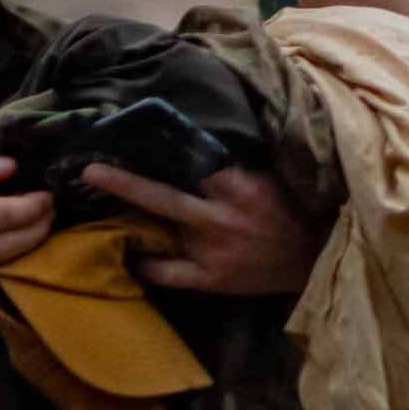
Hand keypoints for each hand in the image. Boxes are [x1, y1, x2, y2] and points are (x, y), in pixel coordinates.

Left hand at [79, 157, 316, 297]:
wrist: (319, 260)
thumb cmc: (297, 212)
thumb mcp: (271, 179)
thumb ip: (234, 166)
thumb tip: (194, 143)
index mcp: (240, 187)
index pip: (191, 160)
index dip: (161, 145)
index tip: (130, 131)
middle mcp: (221, 217)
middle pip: (161, 195)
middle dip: (123, 182)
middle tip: (89, 170)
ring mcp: (213, 250)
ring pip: (160, 231)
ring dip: (131, 219)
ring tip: (100, 208)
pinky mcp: (211, 278)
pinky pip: (167, 272)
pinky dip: (147, 264)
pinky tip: (131, 255)